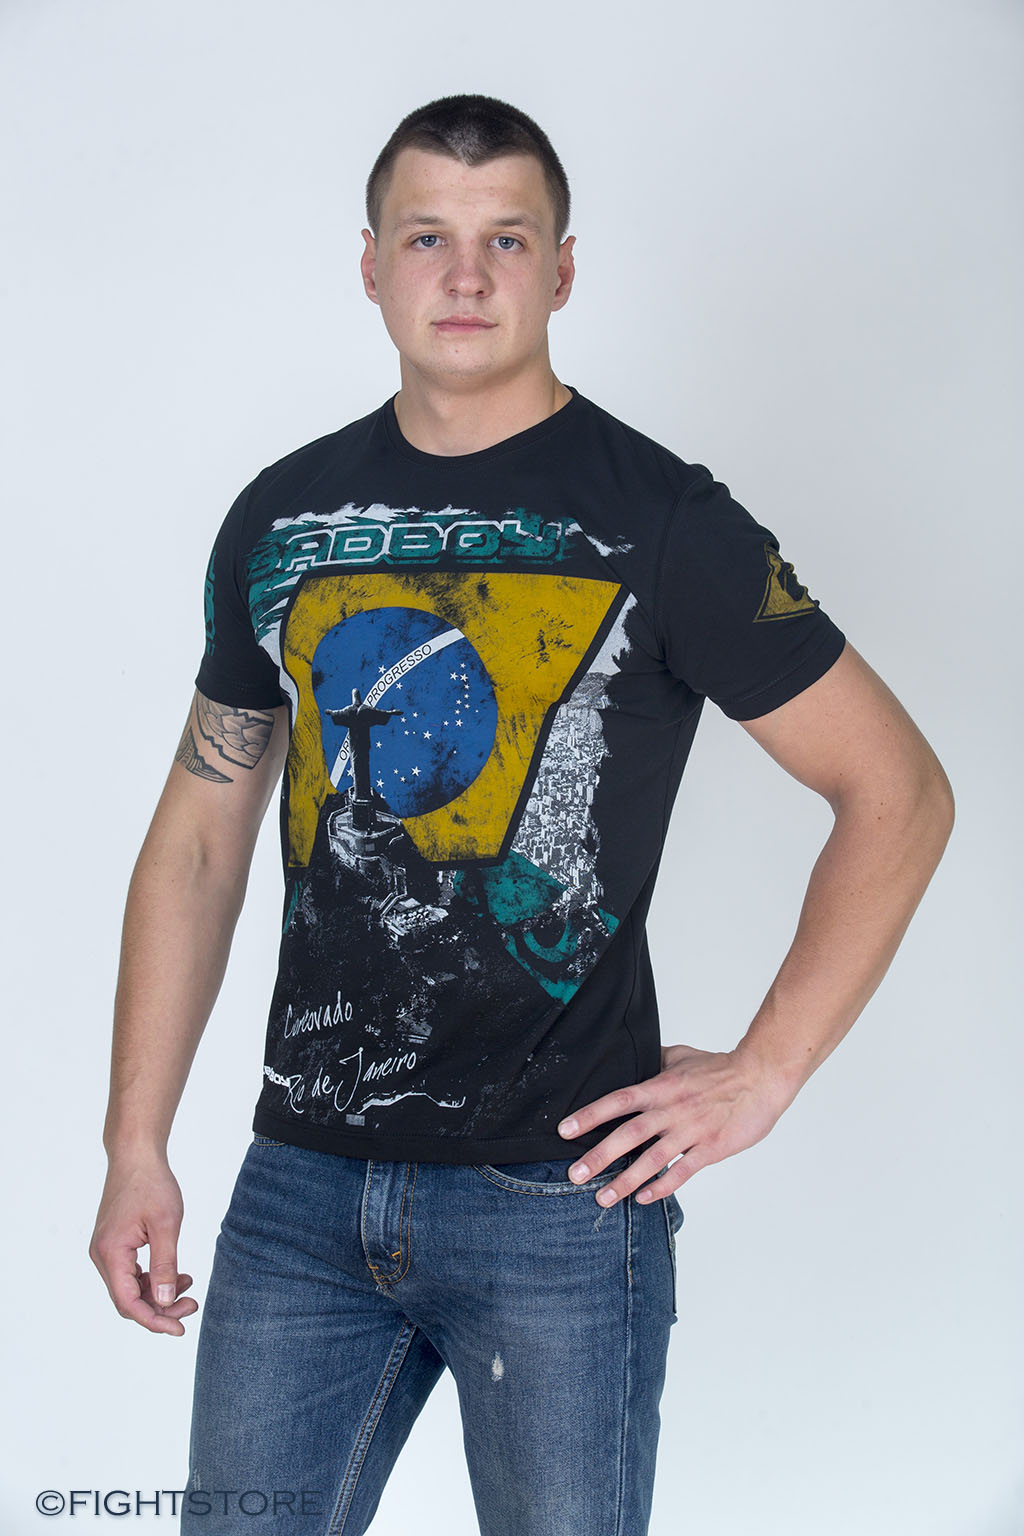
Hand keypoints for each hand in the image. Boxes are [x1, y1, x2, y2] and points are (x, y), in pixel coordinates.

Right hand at [89, 1155, 197, 1335]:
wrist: (136, 1155)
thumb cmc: (151, 1184)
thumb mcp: (166, 1224)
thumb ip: (164, 1264)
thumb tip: (164, 1300)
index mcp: (111, 1253)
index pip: (128, 1303)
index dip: (154, 1320)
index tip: (180, 1328)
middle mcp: (102, 1256)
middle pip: (128, 1300)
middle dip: (160, 1308)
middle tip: (191, 1305)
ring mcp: (106, 1250)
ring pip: (130, 1288)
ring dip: (158, 1293)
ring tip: (189, 1286)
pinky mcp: (115, 1244)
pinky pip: (131, 1273)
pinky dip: (153, 1278)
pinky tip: (177, 1273)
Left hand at [557, 1043, 796, 1205]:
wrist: (761, 1077)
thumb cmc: (721, 1067)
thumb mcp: (680, 1056)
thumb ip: (654, 1062)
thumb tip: (630, 1059)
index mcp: (662, 1086)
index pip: (619, 1100)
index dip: (591, 1115)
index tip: (565, 1130)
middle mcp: (672, 1109)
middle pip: (629, 1134)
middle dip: (600, 1156)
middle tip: (575, 1174)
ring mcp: (692, 1131)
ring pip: (652, 1158)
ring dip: (626, 1180)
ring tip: (603, 1197)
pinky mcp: (711, 1148)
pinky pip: (683, 1171)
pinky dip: (662, 1186)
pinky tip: (644, 1198)